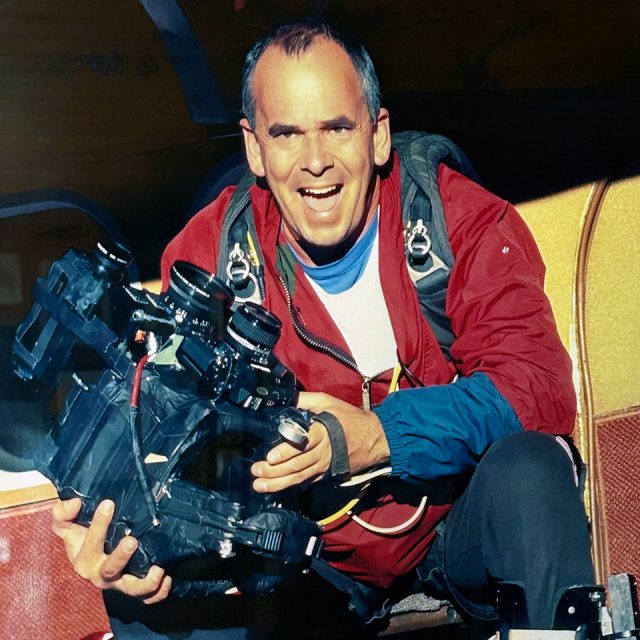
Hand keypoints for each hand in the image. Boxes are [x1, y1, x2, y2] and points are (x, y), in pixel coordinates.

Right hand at [51, 497, 171, 603]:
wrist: (86, 557)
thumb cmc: (79, 537)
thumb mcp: (66, 525)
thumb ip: (63, 513)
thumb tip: (75, 503)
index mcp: (84, 559)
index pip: (90, 542)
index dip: (99, 524)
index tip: (108, 504)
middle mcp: (100, 573)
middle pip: (110, 570)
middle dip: (121, 556)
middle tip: (132, 541)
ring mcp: (118, 582)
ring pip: (130, 589)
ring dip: (145, 583)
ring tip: (158, 569)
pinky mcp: (132, 587)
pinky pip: (146, 597)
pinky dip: (158, 592)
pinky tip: (167, 578)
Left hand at [251, 392, 389, 492]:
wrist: (376, 438)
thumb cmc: (351, 419)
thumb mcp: (329, 402)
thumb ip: (307, 400)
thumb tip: (287, 397)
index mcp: (322, 433)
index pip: (301, 445)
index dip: (285, 452)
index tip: (270, 457)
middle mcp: (322, 453)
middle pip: (296, 465)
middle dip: (274, 471)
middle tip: (255, 472)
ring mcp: (324, 467)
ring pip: (299, 478)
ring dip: (278, 483)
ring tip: (260, 485)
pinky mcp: (327, 475)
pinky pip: (307, 481)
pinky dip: (292, 485)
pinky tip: (278, 487)